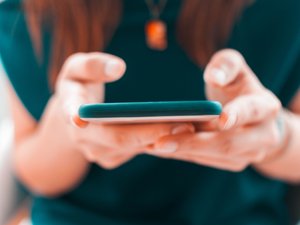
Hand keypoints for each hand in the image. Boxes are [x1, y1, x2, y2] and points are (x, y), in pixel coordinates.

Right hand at [56, 52, 193, 168]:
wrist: (77, 112)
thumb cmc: (79, 84)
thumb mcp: (77, 68)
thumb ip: (92, 65)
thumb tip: (118, 67)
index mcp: (72, 112)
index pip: (79, 115)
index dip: (95, 119)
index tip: (111, 119)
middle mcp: (85, 139)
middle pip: (120, 139)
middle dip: (154, 132)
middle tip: (187, 123)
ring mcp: (101, 152)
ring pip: (135, 148)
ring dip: (165, 139)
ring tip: (196, 128)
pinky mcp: (115, 156)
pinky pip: (140, 149)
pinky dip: (163, 141)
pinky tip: (186, 131)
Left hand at [146, 49, 286, 171]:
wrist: (255, 118)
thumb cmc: (238, 88)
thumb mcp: (235, 69)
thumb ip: (227, 65)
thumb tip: (214, 76)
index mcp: (264, 108)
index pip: (252, 111)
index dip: (238, 114)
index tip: (221, 118)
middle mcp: (262, 136)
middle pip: (227, 143)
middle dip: (192, 143)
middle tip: (159, 142)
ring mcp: (248, 154)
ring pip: (212, 156)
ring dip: (180, 151)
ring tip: (149, 146)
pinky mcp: (232, 162)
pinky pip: (204, 160)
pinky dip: (180, 154)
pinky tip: (157, 148)